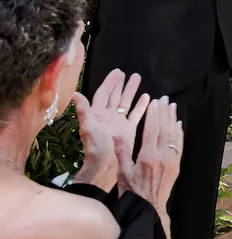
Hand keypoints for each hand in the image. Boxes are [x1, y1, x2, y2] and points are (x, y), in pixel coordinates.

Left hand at [72, 70, 148, 190]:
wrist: (105, 166)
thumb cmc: (96, 147)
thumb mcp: (88, 128)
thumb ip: (84, 111)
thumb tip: (75, 94)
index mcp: (97, 114)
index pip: (103, 94)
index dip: (109, 83)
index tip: (117, 72)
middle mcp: (108, 116)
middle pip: (115, 96)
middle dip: (121, 84)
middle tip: (127, 73)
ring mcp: (119, 122)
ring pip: (126, 103)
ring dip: (132, 91)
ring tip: (138, 79)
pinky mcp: (128, 130)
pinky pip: (135, 115)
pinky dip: (141, 107)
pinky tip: (147, 98)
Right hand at [114, 97, 182, 212]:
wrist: (150, 207)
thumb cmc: (132, 191)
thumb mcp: (122, 173)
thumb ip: (121, 153)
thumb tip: (116, 134)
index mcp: (147, 156)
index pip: (152, 130)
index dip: (154, 114)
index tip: (155, 102)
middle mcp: (162, 156)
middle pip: (165, 129)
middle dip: (164, 112)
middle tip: (165, 99)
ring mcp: (172, 160)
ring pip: (174, 135)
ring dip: (173, 119)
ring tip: (172, 106)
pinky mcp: (177, 165)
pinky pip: (180, 145)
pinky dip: (180, 133)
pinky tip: (179, 124)